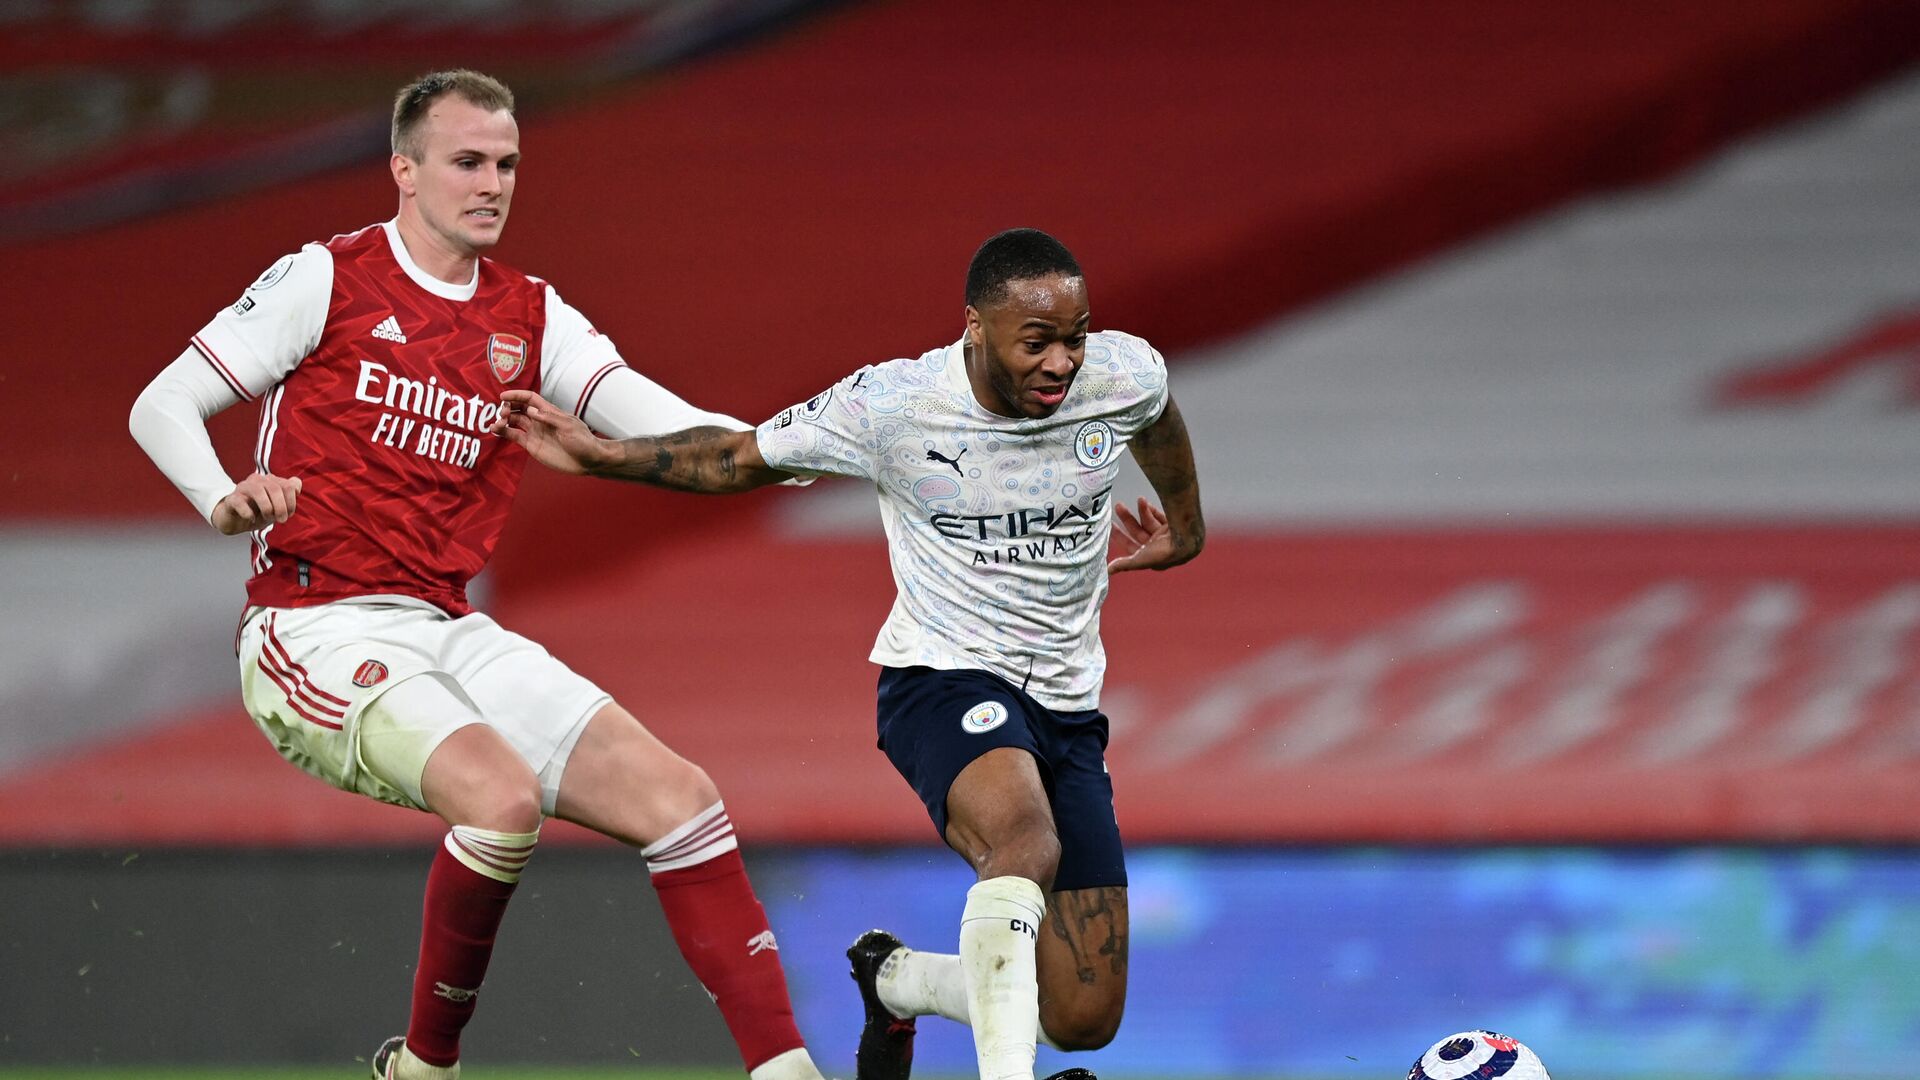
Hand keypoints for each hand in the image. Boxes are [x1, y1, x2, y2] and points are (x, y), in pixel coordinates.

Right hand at [211, 472, 301, 535]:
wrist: (236, 521)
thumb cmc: (259, 512)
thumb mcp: (278, 506)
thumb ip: (289, 494)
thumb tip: (296, 485)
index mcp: (271, 480)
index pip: (289, 485)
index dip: (292, 502)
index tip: (289, 514)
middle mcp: (258, 480)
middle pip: (275, 488)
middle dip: (281, 507)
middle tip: (281, 520)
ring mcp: (243, 488)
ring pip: (258, 491)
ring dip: (267, 509)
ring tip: (268, 519)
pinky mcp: (231, 498)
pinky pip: (240, 502)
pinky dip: (248, 513)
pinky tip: (251, 519)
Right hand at [494, 390, 614, 474]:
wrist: (588, 461)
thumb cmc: (582, 441)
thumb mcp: (568, 427)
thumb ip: (549, 418)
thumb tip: (530, 410)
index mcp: (549, 411)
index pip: (529, 398)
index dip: (516, 395)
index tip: (503, 396)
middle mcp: (540, 420)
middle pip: (519, 408)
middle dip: (508, 407)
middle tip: (503, 412)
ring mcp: (535, 432)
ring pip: (514, 421)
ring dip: (503, 420)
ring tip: (497, 423)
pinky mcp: (531, 445)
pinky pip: (514, 436)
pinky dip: (503, 432)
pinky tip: (495, 430)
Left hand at [1106, 496, 1198, 573]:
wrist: (1188, 538)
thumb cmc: (1165, 552)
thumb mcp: (1141, 559)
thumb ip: (1125, 563)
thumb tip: (1107, 570)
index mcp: (1150, 557)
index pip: (1131, 546)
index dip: (1120, 536)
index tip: (1110, 524)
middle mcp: (1157, 547)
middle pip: (1138, 531)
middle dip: (1128, 519)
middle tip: (1117, 505)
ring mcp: (1166, 535)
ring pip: (1149, 522)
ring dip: (1142, 510)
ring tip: (1140, 499)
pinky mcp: (1174, 526)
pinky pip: (1161, 516)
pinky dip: (1153, 510)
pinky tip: (1146, 502)